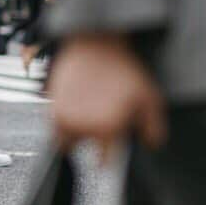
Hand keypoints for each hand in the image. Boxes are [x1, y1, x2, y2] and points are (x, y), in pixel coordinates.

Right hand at [48, 34, 166, 163]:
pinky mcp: (51, 102)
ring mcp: (63, 114)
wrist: (96, 43)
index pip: (103, 162)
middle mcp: (82, 125)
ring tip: (83, 117)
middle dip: (86, 141)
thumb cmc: (123, 68)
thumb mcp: (149, 97)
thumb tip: (151, 144)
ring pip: (61, 139)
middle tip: (96, 125)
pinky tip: (74, 105)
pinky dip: (60, 120)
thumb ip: (153, 127)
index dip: (106, 159)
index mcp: (106, 128)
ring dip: (70, 134)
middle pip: (78, 149)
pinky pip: (52, 123)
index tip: (106, 156)